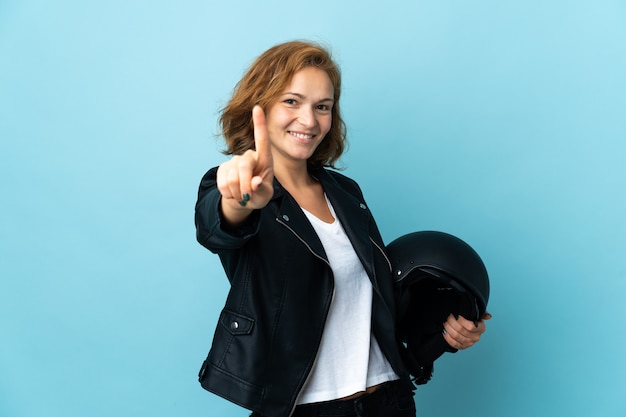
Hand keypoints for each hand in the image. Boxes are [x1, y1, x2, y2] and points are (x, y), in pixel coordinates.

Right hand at [217, 105, 273, 223]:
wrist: (243, 199)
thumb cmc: (259, 195)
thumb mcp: (265, 196)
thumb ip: (261, 190)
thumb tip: (255, 182)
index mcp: (264, 159)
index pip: (262, 140)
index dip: (259, 124)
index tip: (257, 107)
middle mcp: (249, 156)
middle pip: (243, 166)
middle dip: (245, 185)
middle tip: (247, 197)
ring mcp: (234, 161)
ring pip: (232, 177)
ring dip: (237, 192)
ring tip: (242, 195)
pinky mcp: (223, 168)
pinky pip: (222, 182)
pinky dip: (228, 193)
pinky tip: (233, 192)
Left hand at [442, 312, 491, 349]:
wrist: (467, 328)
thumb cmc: (472, 320)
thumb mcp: (477, 314)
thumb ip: (482, 313)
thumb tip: (488, 316)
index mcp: (481, 329)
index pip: (471, 326)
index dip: (461, 320)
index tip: (456, 315)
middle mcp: (476, 337)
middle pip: (461, 330)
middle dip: (452, 322)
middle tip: (449, 317)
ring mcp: (469, 343)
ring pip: (456, 336)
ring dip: (448, 328)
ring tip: (446, 322)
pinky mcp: (462, 347)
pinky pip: (454, 343)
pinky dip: (448, 337)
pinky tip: (445, 331)